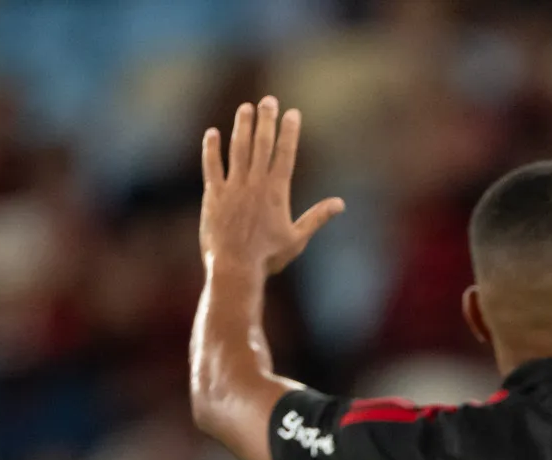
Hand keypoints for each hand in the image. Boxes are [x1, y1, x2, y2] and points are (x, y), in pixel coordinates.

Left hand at [200, 97, 344, 276]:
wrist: (235, 267)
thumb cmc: (269, 257)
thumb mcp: (297, 238)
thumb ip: (317, 217)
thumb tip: (340, 204)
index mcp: (276, 192)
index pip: (285, 153)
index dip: (289, 131)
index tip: (292, 113)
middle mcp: (254, 184)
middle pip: (262, 144)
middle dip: (266, 120)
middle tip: (269, 100)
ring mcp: (232, 187)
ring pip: (238, 149)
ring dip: (242, 127)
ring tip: (245, 109)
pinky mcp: (214, 195)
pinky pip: (212, 166)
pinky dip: (212, 149)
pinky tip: (213, 134)